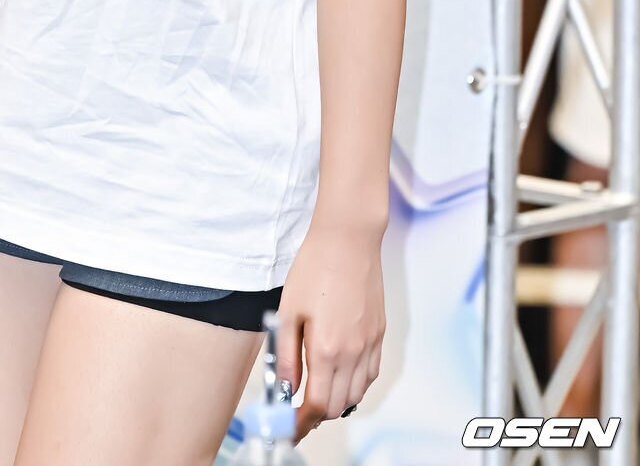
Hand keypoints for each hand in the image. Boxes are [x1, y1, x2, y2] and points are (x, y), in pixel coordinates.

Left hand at [275, 217, 385, 444]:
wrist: (348, 239)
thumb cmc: (316, 266)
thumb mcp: (288, 310)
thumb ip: (286, 354)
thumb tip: (285, 386)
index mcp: (326, 348)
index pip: (317, 404)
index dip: (301, 421)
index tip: (290, 425)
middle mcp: (353, 352)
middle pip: (338, 405)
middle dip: (317, 414)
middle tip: (298, 408)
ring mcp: (370, 344)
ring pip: (357, 394)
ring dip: (337, 400)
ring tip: (317, 390)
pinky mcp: (379, 334)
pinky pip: (370, 374)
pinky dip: (355, 384)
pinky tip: (340, 373)